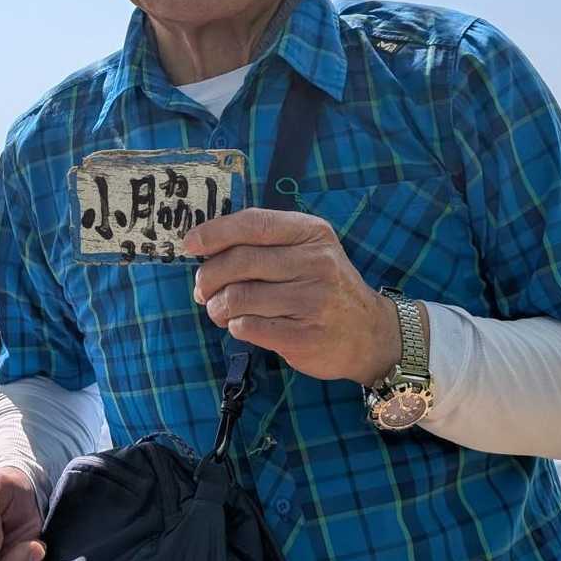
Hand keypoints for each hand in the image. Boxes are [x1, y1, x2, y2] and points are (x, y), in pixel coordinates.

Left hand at [181, 206, 408, 386]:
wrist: (370, 333)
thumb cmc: (326, 288)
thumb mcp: (309, 251)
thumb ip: (267, 242)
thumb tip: (206, 244)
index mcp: (312, 234)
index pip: (254, 223)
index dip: (215, 232)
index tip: (190, 243)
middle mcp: (315, 263)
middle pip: (239, 262)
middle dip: (209, 277)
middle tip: (202, 290)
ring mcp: (312, 301)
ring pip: (239, 297)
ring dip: (218, 307)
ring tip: (219, 311)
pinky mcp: (304, 337)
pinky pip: (249, 327)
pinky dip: (235, 326)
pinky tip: (242, 325)